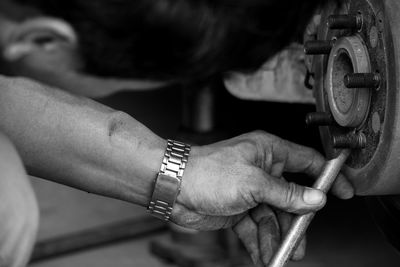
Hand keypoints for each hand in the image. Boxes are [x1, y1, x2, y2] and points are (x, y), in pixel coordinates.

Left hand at [171, 131, 353, 265]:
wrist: (173, 186)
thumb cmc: (206, 172)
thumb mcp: (253, 183)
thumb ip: (286, 194)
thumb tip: (315, 199)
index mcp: (268, 152)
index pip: (307, 162)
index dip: (327, 177)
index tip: (343, 193)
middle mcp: (261, 171)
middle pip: (292, 197)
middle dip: (296, 221)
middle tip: (300, 239)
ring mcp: (250, 192)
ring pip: (274, 217)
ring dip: (277, 237)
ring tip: (281, 255)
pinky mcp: (238, 209)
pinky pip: (256, 228)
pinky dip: (260, 242)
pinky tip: (263, 255)